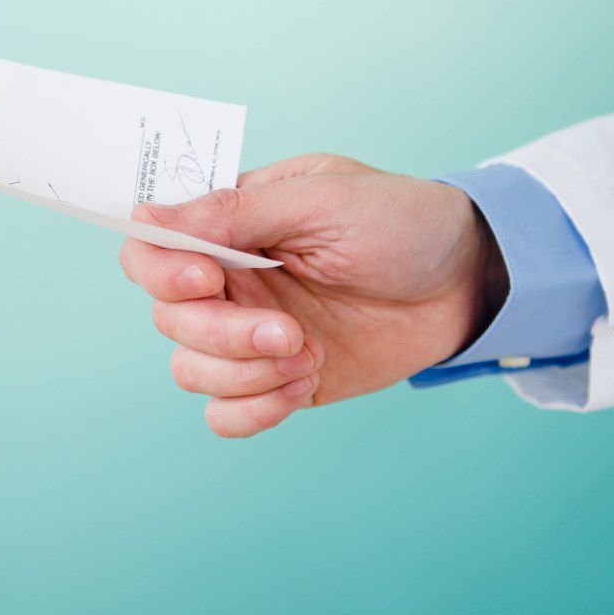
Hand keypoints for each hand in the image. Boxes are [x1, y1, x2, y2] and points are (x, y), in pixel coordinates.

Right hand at [119, 154, 506, 436]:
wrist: (468, 284)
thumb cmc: (401, 223)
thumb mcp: (323, 200)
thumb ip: (235, 211)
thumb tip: (145, 214)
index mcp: (230, 225)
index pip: (148, 249)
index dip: (162, 272)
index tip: (210, 279)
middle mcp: (228, 280)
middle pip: (167, 319)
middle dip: (223, 333)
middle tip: (287, 331)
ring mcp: (249, 333)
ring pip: (191, 370)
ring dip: (244, 372)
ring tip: (307, 354)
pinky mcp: (278, 379)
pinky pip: (225, 414)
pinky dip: (253, 409)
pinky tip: (302, 384)